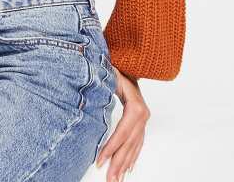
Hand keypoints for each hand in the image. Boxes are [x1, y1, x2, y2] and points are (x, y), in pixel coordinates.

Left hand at [95, 65, 149, 180]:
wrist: (130, 64)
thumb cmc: (118, 68)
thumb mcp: (110, 74)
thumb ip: (103, 85)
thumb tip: (89, 94)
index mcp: (136, 107)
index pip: (122, 133)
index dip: (110, 148)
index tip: (99, 161)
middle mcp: (143, 116)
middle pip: (129, 144)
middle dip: (118, 163)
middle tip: (109, 179)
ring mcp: (144, 120)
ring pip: (134, 147)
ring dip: (125, 164)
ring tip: (116, 179)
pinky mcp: (141, 122)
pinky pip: (137, 143)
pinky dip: (132, 157)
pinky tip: (127, 168)